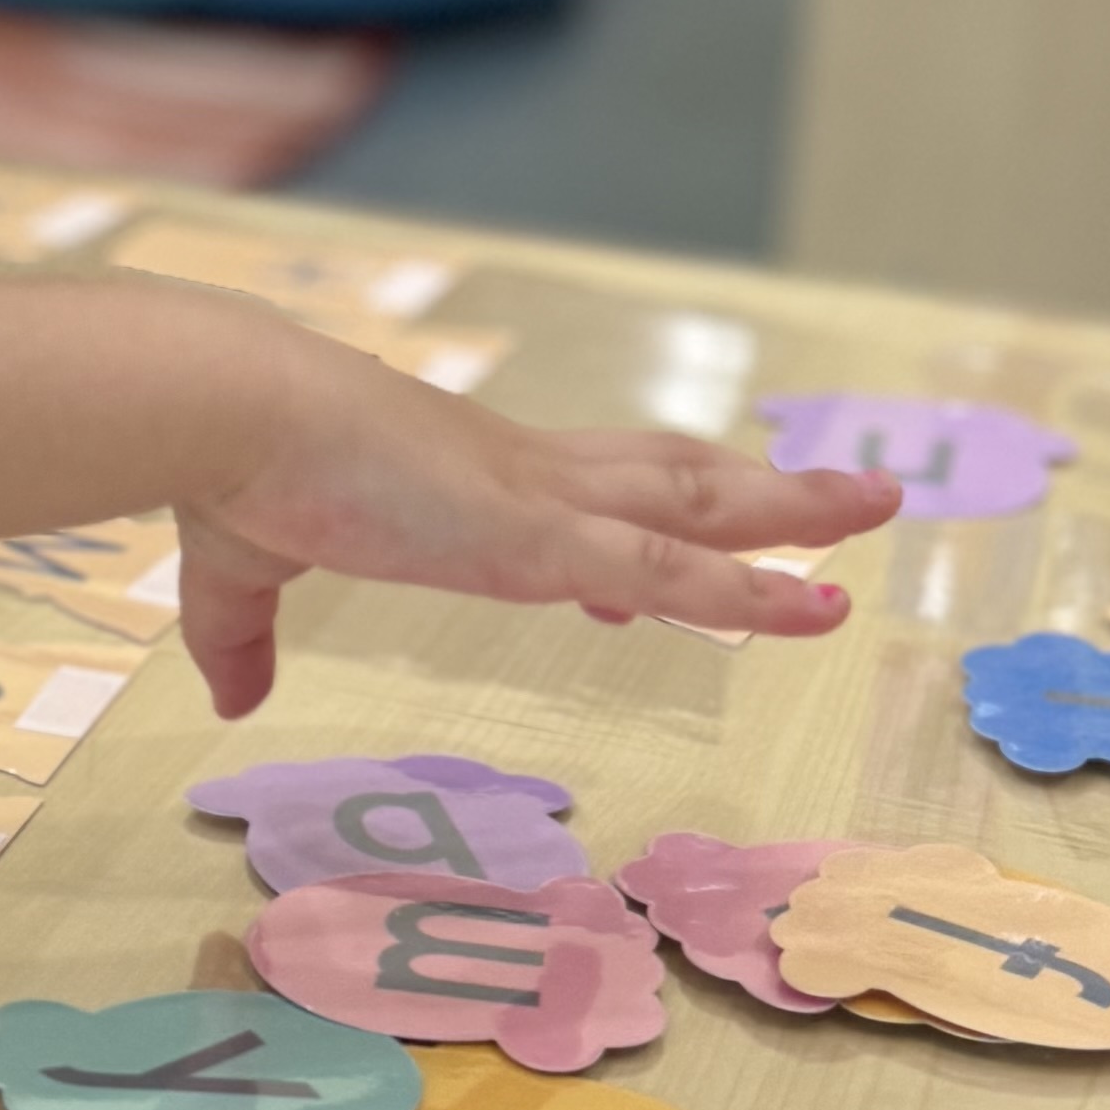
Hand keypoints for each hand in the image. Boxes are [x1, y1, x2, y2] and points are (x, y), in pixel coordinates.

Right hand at [172, 370, 898, 720]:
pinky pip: (672, 572)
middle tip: (831, 498)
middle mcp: (523, 478)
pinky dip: (750, 590)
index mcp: (461, 479)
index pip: (573, 498)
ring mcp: (545, 505)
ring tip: (877, 507)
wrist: (232, 413)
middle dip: (752, 490)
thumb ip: (242, 636)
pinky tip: (815, 603)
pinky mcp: (542, 539)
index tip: (655, 579)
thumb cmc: (233, 469)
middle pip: (669, 477)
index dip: (630, 526)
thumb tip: (232, 697)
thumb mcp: (236, 568)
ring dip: (793, 512)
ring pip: (700, 508)